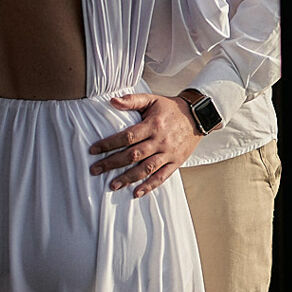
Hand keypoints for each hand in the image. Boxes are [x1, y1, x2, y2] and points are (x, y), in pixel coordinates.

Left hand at [88, 92, 202, 197]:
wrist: (198, 116)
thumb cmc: (171, 108)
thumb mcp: (152, 99)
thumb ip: (132, 100)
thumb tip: (112, 100)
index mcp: (153, 125)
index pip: (127, 136)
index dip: (109, 144)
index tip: (93, 150)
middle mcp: (160, 140)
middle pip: (133, 155)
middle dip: (112, 163)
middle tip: (95, 170)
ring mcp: (169, 153)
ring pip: (146, 168)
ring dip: (128, 178)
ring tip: (113, 185)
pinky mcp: (176, 162)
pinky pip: (162, 176)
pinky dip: (149, 186)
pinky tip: (137, 193)